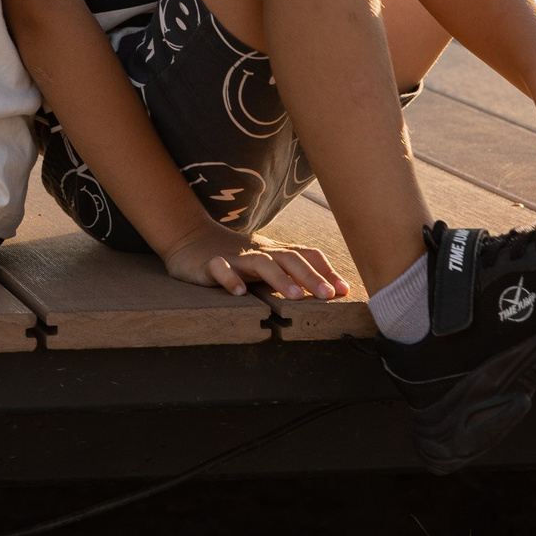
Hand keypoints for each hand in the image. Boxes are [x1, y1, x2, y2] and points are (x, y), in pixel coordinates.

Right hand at [159, 219, 346, 300]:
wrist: (191, 238)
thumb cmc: (237, 257)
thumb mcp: (268, 262)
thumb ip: (294, 274)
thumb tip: (333, 290)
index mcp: (275, 253)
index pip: (306, 256)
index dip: (326, 271)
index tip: (344, 290)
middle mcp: (259, 252)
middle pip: (289, 259)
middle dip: (311, 276)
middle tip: (328, 296)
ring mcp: (235, 257)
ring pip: (261, 263)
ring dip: (280, 279)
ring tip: (295, 297)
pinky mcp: (210, 263)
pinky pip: (220, 268)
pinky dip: (230, 278)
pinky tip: (239, 292)